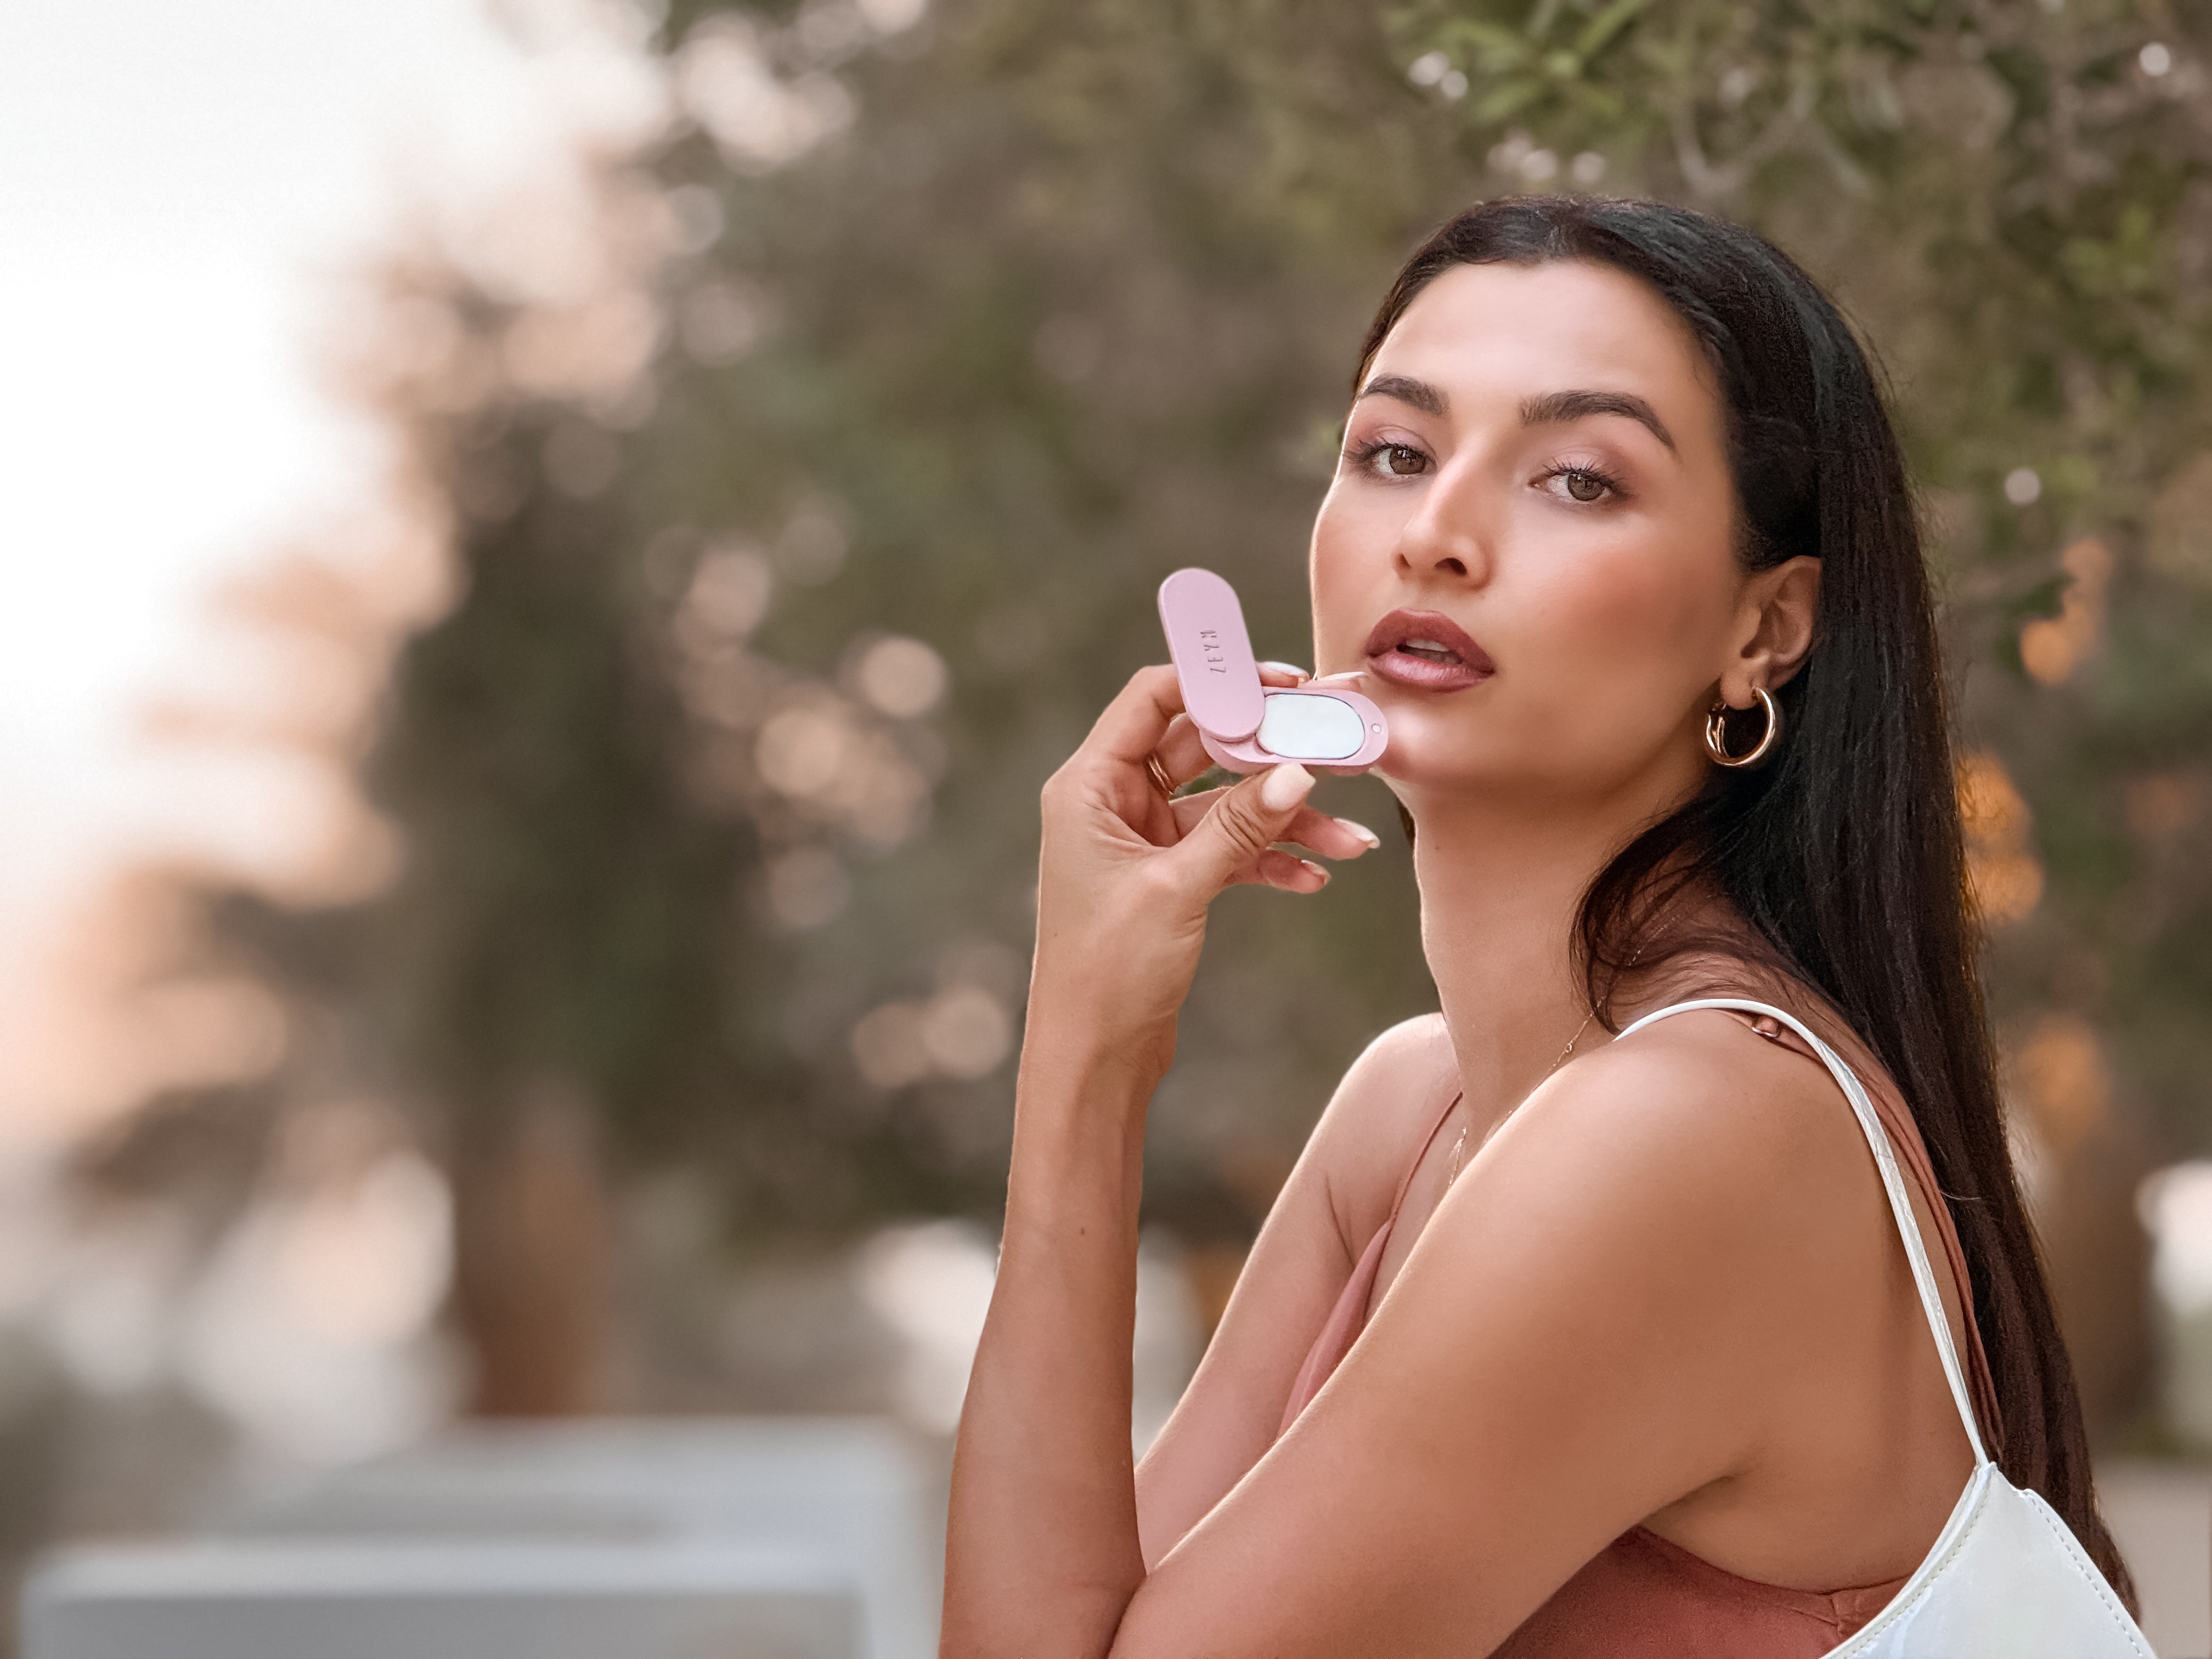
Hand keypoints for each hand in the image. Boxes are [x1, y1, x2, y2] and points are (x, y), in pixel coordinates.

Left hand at [1028, 663, 1381, 1074]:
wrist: (1094, 1057)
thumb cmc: (1107, 972)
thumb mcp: (1177, 889)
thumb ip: (1237, 826)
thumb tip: (1296, 770)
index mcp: (1089, 786)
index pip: (1153, 699)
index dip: (1218, 683)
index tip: (1284, 685)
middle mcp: (1112, 803)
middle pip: (1203, 747)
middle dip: (1271, 753)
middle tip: (1337, 749)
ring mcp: (1143, 840)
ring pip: (1226, 803)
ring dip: (1286, 817)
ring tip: (1348, 839)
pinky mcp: (1169, 877)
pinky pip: (1229, 847)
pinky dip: (1271, 858)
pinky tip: (1314, 877)